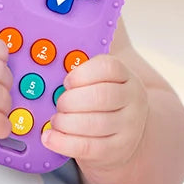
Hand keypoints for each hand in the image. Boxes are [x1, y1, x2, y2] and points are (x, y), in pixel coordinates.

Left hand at [42, 54, 147, 171]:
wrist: (126, 136)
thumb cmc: (104, 102)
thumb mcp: (104, 80)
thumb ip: (86, 65)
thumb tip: (65, 33)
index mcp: (127, 76)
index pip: (109, 68)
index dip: (82, 73)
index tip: (67, 80)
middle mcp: (133, 100)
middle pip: (101, 96)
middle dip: (72, 100)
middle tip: (59, 103)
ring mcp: (128, 127)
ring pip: (94, 123)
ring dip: (66, 122)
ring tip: (56, 120)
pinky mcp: (117, 151)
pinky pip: (88, 147)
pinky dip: (64, 143)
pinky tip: (50, 137)